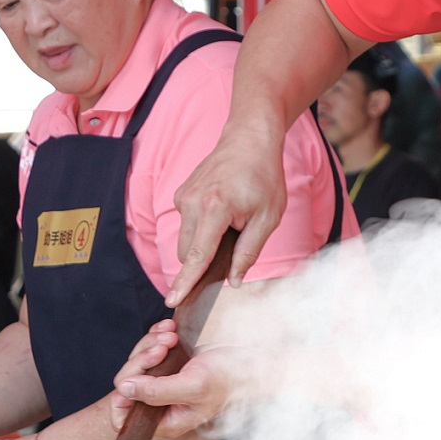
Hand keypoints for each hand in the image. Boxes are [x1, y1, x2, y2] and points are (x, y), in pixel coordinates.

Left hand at [110, 319, 231, 439]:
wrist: (249, 360)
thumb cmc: (227, 379)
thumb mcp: (193, 386)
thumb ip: (157, 392)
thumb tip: (125, 390)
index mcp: (166, 419)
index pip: (124, 416)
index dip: (122, 396)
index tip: (137, 375)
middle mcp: (161, 404)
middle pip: (127, 382)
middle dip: (143, 359)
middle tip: (166, 345)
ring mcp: (163, 383)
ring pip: (137, 362)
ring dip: (151, 343)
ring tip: (172, 335)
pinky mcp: (169, 365)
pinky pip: (148, 349)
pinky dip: (155, 336)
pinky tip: (170, 328)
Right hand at [167, 121, 283, 304]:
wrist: (249, 138)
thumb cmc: (264, 176)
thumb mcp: (267, 218)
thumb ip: (249, 252)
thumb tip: (234, 281)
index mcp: (215, 208)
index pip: (197, 255)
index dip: (186, 281)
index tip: (173, 301)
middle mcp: (191, 202)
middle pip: (187, 253)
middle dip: (204, 261)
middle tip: (234, 245)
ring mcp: (183, 197)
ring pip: (185, 240)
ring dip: (203, 243)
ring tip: (231, 223)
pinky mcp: (181, 194)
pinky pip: (186, 224)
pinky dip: (201, 228)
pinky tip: (222, 211)